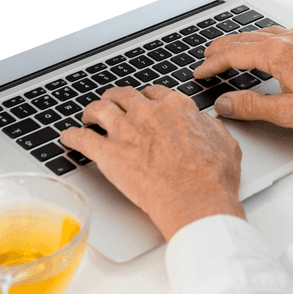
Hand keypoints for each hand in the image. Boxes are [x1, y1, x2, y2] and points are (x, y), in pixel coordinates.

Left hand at [59, 85, 244, 240]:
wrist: (195, 200)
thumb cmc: (212, 178)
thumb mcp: (225, 144)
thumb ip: (211, 128)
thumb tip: (208, 124)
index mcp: (176, 107)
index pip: (154, 93)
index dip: (146, 99)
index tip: (143, 105)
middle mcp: (148, 113)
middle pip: (124, 95)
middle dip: (116, 99)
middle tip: (112, 105)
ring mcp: (126, 131)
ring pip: (100, 109)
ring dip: (92, 111)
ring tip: (88, 116)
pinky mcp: (108, 153)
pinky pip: (82, 138)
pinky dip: (71, 136)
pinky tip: (67, 137)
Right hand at [192, 26, 292, 135]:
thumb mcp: (287, 112)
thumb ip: (251, 107)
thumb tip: (225, 103)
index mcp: (277, 53)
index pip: (233, 54)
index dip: (212, 64)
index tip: (200, 73)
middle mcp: (287, 40)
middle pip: (243, 38)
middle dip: (220, 48)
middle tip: (205, 59)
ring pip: (260, 34)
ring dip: (239, 42)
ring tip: (227, 51)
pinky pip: (277, 34)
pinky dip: (259, 39)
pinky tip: (263, 46)